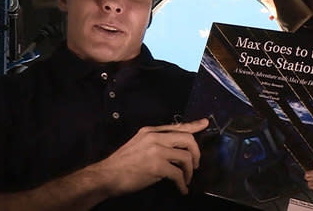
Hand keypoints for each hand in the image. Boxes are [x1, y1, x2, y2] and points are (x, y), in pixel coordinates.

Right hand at [93, 118, 208, 195]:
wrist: (107, 176)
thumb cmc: (121, 163)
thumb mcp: (139, 145)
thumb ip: (155, 143)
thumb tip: (173, 150)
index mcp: (150, 131)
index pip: (177, 126)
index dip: (193, 125)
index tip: (205, 123)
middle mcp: (155, 137)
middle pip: (187, 139)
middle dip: (196, 153)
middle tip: (195, 165)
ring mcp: (156, 151)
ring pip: (186, 156)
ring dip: (189, 171)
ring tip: (186, 180)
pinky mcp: (157, 166)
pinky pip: (178, 174)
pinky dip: (183, 184)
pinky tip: (182, 190)